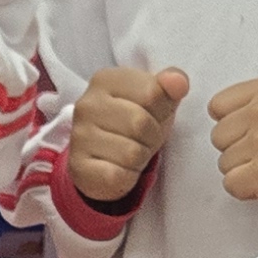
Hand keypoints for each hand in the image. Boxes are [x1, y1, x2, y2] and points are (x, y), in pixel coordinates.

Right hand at [66, 65, 184, 205]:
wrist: (103, 161)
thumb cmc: (133, 124)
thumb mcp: (157, 102)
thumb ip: (170, 87)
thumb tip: (179, 82)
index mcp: (105, 79)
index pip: (152, 92)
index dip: (161, 109)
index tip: (151, 114)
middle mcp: (87, 104)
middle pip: (140, 123)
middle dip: (151, 137)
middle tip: (141, 139)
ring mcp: (79, 136)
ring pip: (131, 153)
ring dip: (140, 159)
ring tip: (129, 154)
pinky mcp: (79, 166)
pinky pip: (118, 175)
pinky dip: (127, 177)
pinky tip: (118, 169)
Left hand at [207, 76, 257, 206]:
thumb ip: (251, 103)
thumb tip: (216, 116)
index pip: (217, 106)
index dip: (232, 124)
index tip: (254, 131)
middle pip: (218, 136)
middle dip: (237, 148)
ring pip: (223, 163)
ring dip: (244, 170)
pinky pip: (230, 184)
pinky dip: (247, 190)